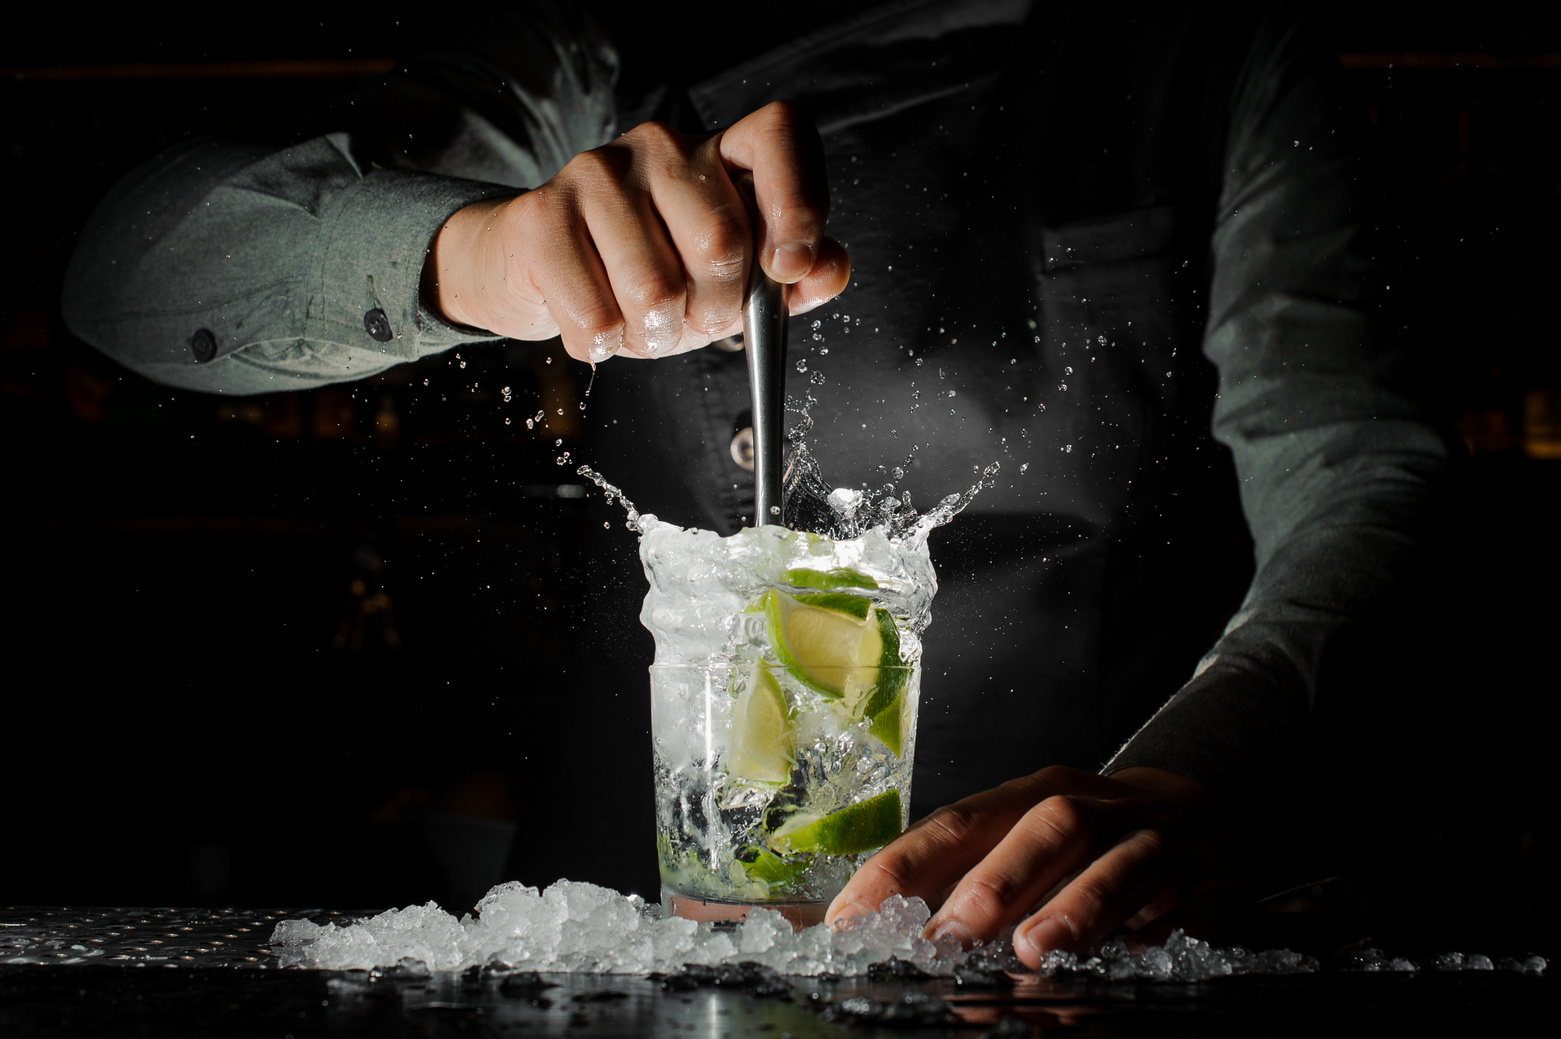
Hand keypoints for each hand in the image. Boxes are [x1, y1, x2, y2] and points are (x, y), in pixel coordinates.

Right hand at [421, 100, 849, 361]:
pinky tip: (597, 326)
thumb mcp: (732, 283)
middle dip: (714, 309)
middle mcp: (663, 146)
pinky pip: (596, 314)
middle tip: (692, 316)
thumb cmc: (650, 275)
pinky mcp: (542, 214)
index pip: (780, 135)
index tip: (789, 267)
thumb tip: (828, 269)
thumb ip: (792, 278)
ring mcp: (598, 171)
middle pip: (721, 241)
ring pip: (655, 288)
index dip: (797, 202)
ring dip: (654, 335)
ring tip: (640, 323)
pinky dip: (604, 345)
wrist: (541, 272)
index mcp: (721, 155)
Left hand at [826, 766, 1243, 968]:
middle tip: (949, 934)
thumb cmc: (1082, 842)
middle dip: (995, 881)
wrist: (1198, 813)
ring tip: (1038, 949)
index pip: (959, 822)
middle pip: (1047, 825)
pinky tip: (1157, 947)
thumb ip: (951, 878)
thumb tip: (855, 922)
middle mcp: (1095, 806)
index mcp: (1031, 797)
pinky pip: (1201, 896)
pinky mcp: (1215, 877)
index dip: (904, 866)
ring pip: (1122, 856)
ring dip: (1080, 902)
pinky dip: (1181, 920)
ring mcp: (1160, 838)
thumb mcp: (1017, 845)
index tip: (855, 916)